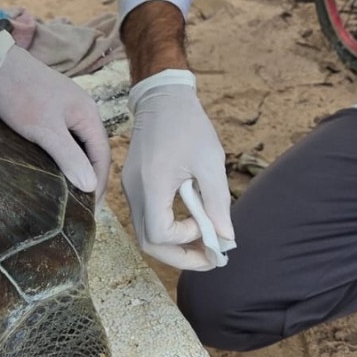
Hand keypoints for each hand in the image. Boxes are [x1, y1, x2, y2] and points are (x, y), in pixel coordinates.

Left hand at [0, 30, 109, 193]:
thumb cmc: (20, 95)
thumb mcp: (45, 130)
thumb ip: (69, 157)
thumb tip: (91, 185)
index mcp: (88, 115)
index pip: (102, 156)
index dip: (98, 183)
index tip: (90, 209)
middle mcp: (83, 110)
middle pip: (93, 150)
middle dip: (90, 177)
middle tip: (81, 205)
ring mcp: (67, 108)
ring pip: (78, 143)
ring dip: (77, 166)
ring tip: (69, 191)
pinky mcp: (50, 107)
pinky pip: (64, 136)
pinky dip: (63, 154)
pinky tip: (54, 167)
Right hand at [122, 70, 233, 270]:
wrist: (162, 98)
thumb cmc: (188, 125)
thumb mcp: (210, 162)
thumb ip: (218, 203)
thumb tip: (226, 238)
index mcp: (151, 184)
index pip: (159, 234)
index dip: (185, 240)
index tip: (207, 226)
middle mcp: (134, 191)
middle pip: (148, 242)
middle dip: (180, 256)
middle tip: (209, 258)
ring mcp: (130, 189)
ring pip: (145, 234)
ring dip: (173, 245)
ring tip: (202, 243)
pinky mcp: (133, 186)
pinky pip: (145, 218)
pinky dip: (167, 228)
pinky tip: (189, 221)